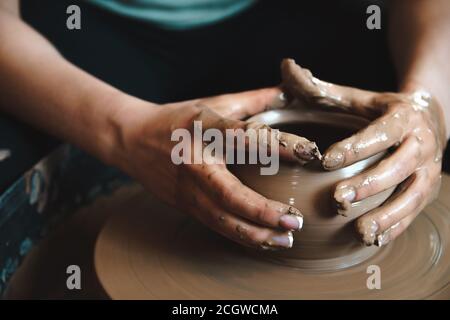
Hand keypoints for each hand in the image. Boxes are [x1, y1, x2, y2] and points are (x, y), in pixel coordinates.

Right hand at [110, 88, 320, 248]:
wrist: (130, 140)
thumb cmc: (176, 119)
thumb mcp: (211, 103)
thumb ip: (251, 100)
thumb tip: (288, 90)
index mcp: (203, 128)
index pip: (243, 137)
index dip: (276, 146)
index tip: (309, 153)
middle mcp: (194, 162)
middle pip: (228, 193)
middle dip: (262, 210)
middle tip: (296, 219)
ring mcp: (186, 188)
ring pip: (221, 219)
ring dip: (255, 234)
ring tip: (286, 239)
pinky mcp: (184, 205)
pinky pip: (215, 226)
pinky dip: (241, 236)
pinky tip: (265, 242)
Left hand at [281, 59, 446, 246]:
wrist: (428, 119)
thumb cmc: (379, 110)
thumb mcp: (355, 97)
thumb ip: (321, 89)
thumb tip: (285, 66)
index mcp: (402, 117)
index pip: (380, 132)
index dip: (355, 146)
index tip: (325, 160)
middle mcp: (421, 143)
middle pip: (398, 166)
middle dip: (368, 184)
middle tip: (337, 199)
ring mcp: (428, 170)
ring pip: (411, 195)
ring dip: (387, 215)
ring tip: (359, 230)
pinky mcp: (427, 191)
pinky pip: (414, 213)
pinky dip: (395, 227)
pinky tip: (372, 239)